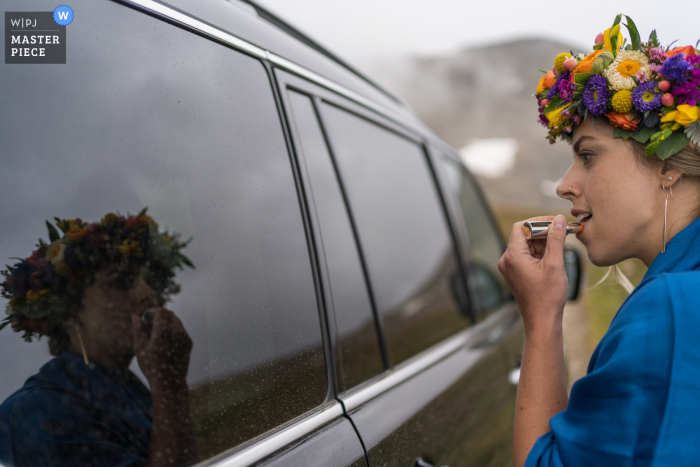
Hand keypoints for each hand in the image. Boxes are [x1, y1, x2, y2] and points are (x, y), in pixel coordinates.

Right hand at [132, 308, 191, 389]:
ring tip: (157, 335)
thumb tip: (136, 316)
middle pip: (169, 313)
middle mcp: (176, 331)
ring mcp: (185, 336)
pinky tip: (166, 343)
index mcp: (163, 330)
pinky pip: (181, 330)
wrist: (169, 382)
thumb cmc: (151, 367)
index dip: (152, 311)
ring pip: (176, 321)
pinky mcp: (189, 342)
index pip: (161, 310)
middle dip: (159, 316)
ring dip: (167, 323)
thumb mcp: (139, 348)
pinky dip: (173, 331)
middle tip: (150, 326)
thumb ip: (137, 330)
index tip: (146, 319)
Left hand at [498, 215, 568, 332]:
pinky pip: (527, 255)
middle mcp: (507, 260)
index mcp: (512, 256)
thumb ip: (556, 239)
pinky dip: (540, 252)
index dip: (538, 222)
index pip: (521, 226)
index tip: (556, 222)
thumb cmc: (547, 296)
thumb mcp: (554, 263)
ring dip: (543, 242)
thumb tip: (558, 220)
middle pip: (524, 235)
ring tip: (562, 244)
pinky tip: (555, 255)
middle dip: (543, 232)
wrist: (542, 321)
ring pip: (527, 245)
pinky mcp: (516, 273)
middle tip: (562, 231)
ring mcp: (511, 267)